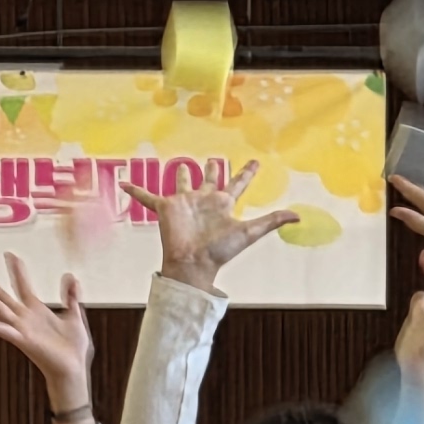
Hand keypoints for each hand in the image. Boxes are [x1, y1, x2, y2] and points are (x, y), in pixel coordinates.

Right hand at [0, 255, 93, 418]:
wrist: (73, 368)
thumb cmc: (72, 347)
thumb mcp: (74, 315)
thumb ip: (71, 296)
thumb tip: (71, 277)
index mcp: (35, 310)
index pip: (22, 284)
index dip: (16, 269)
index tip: (9, 254)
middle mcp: (24, 318)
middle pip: (1, 294)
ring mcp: (22, 329)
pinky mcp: (24, 341)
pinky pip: (6, 332)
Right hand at [150, 170, 299, 291]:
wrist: (193, 263)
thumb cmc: (220, 250)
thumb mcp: (249, 232)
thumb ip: (271, 222)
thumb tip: (299, 216)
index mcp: (222, 204)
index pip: (237, 184)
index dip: (247, 173)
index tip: (255, 162)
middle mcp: (203, 200)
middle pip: (209, 179)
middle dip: (212, 169)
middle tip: (214, 159)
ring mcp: (184, 203)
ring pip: (183, 181)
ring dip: (181, 174)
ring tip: (181, 164)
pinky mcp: (165, 208)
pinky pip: (147, 197)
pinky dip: (136, 190)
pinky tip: (124, 183)